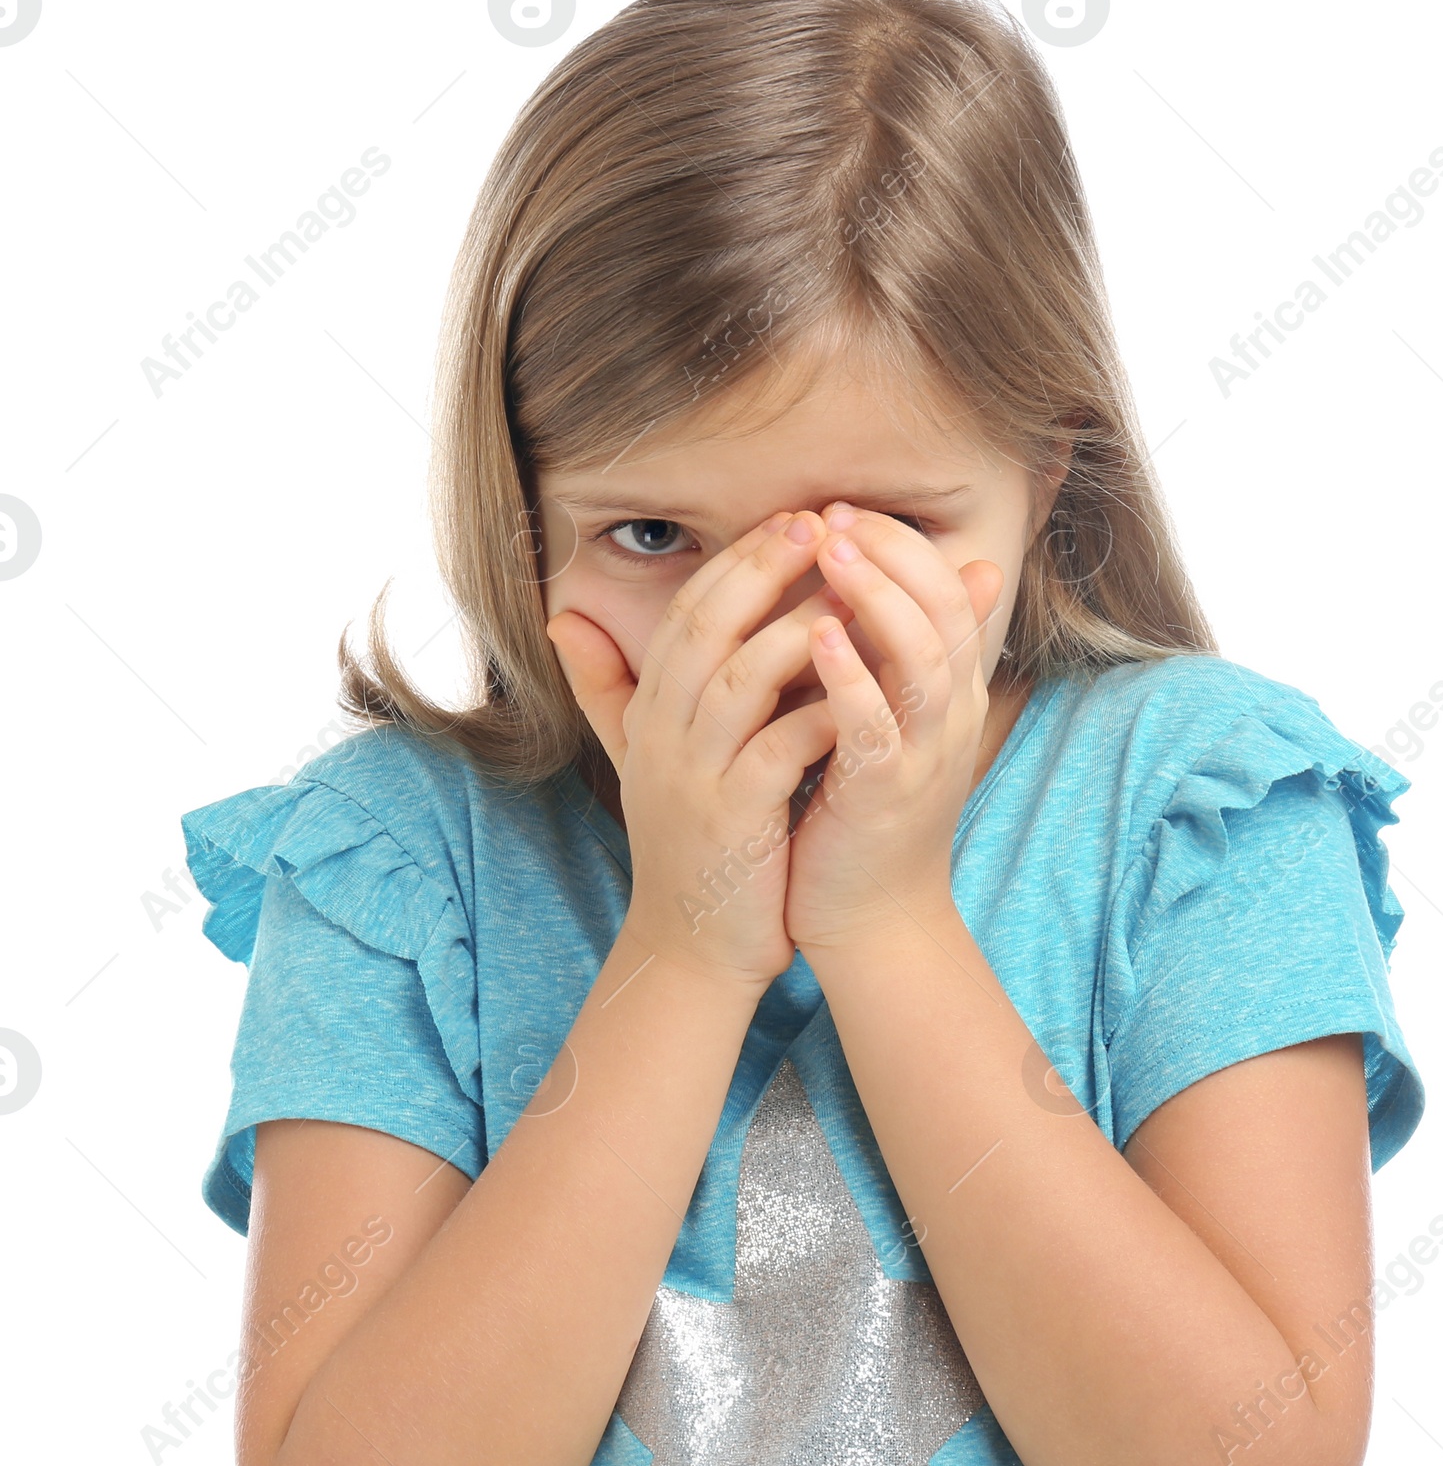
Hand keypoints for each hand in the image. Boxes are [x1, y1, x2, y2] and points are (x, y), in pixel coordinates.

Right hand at [545, 512, 855, 991]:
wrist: (692, 947)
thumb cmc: (689, 844)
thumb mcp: (638, 759)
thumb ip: (607, 686)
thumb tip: (562, 615)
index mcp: (650, 714)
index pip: (688, 614)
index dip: (737, 561)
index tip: (792, 517)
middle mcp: (663, 737)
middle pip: (705, 629)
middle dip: (761, 568)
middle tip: (818, 522)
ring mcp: (694, 779)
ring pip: (738, 679)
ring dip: (793, 627)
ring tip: (849, 590)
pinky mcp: (734, 821)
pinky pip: (777, 749)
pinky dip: (816, 711)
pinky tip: (858, 686)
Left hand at [782, 505, 1005, 957]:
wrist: (866, 915)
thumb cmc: (863, 809)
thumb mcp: (895, 717)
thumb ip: (909, 648)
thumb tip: (967, 571)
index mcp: (950, 690)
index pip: (945, 589)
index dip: (900, 543)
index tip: (841, 509)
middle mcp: (950, 715)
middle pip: (944, 610)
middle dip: (892, 554)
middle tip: (834, 513)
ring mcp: (925, 756)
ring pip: (922, 660)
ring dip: (877, 600)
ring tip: (831, 551)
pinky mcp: (888, 796)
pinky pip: (877, 728)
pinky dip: (852, 679)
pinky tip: (818, 639)